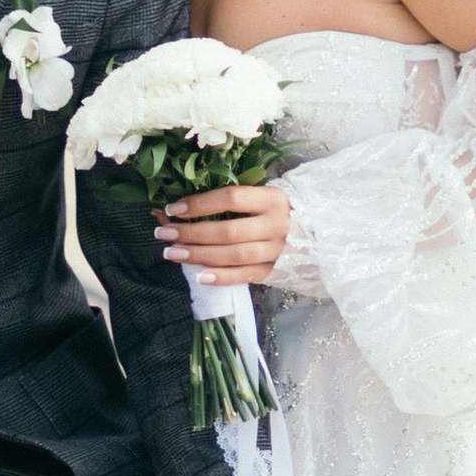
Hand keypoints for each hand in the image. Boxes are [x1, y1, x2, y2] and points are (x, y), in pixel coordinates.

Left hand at [157, 181, 291, 285]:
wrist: (312, 233)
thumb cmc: (271, 209)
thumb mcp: (256, 197)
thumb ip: (221, 201)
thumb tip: (171, 209)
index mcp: (272, 198)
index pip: (231, 198)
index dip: (200, 204)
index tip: (173, 209)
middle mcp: (277, 224)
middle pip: (229, 231)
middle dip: (192, 233)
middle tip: (163, 234)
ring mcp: (277, 250)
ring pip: (235, 256)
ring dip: (200, 255)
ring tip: (173, 253)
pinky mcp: (275, 270)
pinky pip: (246, 276)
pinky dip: (222, 277)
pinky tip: (200, 276)